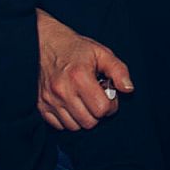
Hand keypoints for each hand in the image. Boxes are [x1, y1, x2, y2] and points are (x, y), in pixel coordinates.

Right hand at [36, 9, 134, 130]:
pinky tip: (72, 105)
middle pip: (89, 122)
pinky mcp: (41, 105)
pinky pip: (58, 126)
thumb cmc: (76, 48)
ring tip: (84, 101)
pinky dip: (68, 120)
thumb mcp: (101, 52)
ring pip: (74, 127)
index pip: (102, 109)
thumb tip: (128, 89)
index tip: (108, 95)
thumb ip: (119, 70)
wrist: (45, 43)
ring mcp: (49, 100)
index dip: (111, 105)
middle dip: (98, 113)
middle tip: (97, 99)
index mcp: (79, 76)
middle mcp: (62, 91)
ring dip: (83, 117)